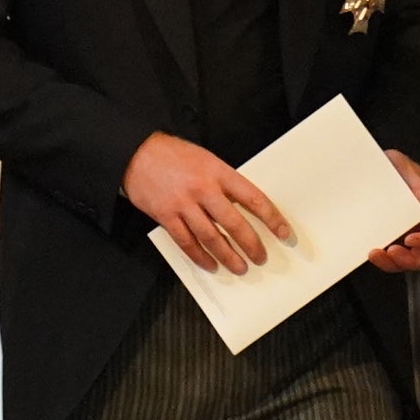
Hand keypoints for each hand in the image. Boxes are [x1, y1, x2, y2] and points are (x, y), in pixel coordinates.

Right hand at [123, 132, 291, 274]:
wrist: (136, 152)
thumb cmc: (175, 155)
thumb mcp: (208, 160)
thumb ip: (225, 182)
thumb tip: (245, 207)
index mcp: (219, 172)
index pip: (254, 198)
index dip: (272, 218)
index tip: (284, 232)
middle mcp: (203, 189)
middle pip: (234, 223)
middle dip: (251, 244)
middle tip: (261, 257)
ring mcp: (183, 204)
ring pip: (211, 237)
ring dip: (228, 256)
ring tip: (239, 267)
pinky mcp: (165, 215)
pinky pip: (186, 242)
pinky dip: (199, 256)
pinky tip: (210, 265)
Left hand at [369, 149, 419, 272]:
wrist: (369, 170)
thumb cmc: (390, 166)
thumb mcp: (402, 166)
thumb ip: (417, 182)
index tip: (410, 238)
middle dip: (411, 260)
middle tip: (392, 251)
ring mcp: (404, 238)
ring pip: (406, 263)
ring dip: (393, 264)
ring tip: (375, 253)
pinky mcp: (388, 242)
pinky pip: (389, 260)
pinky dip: (382, 261)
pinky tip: (371, 251)